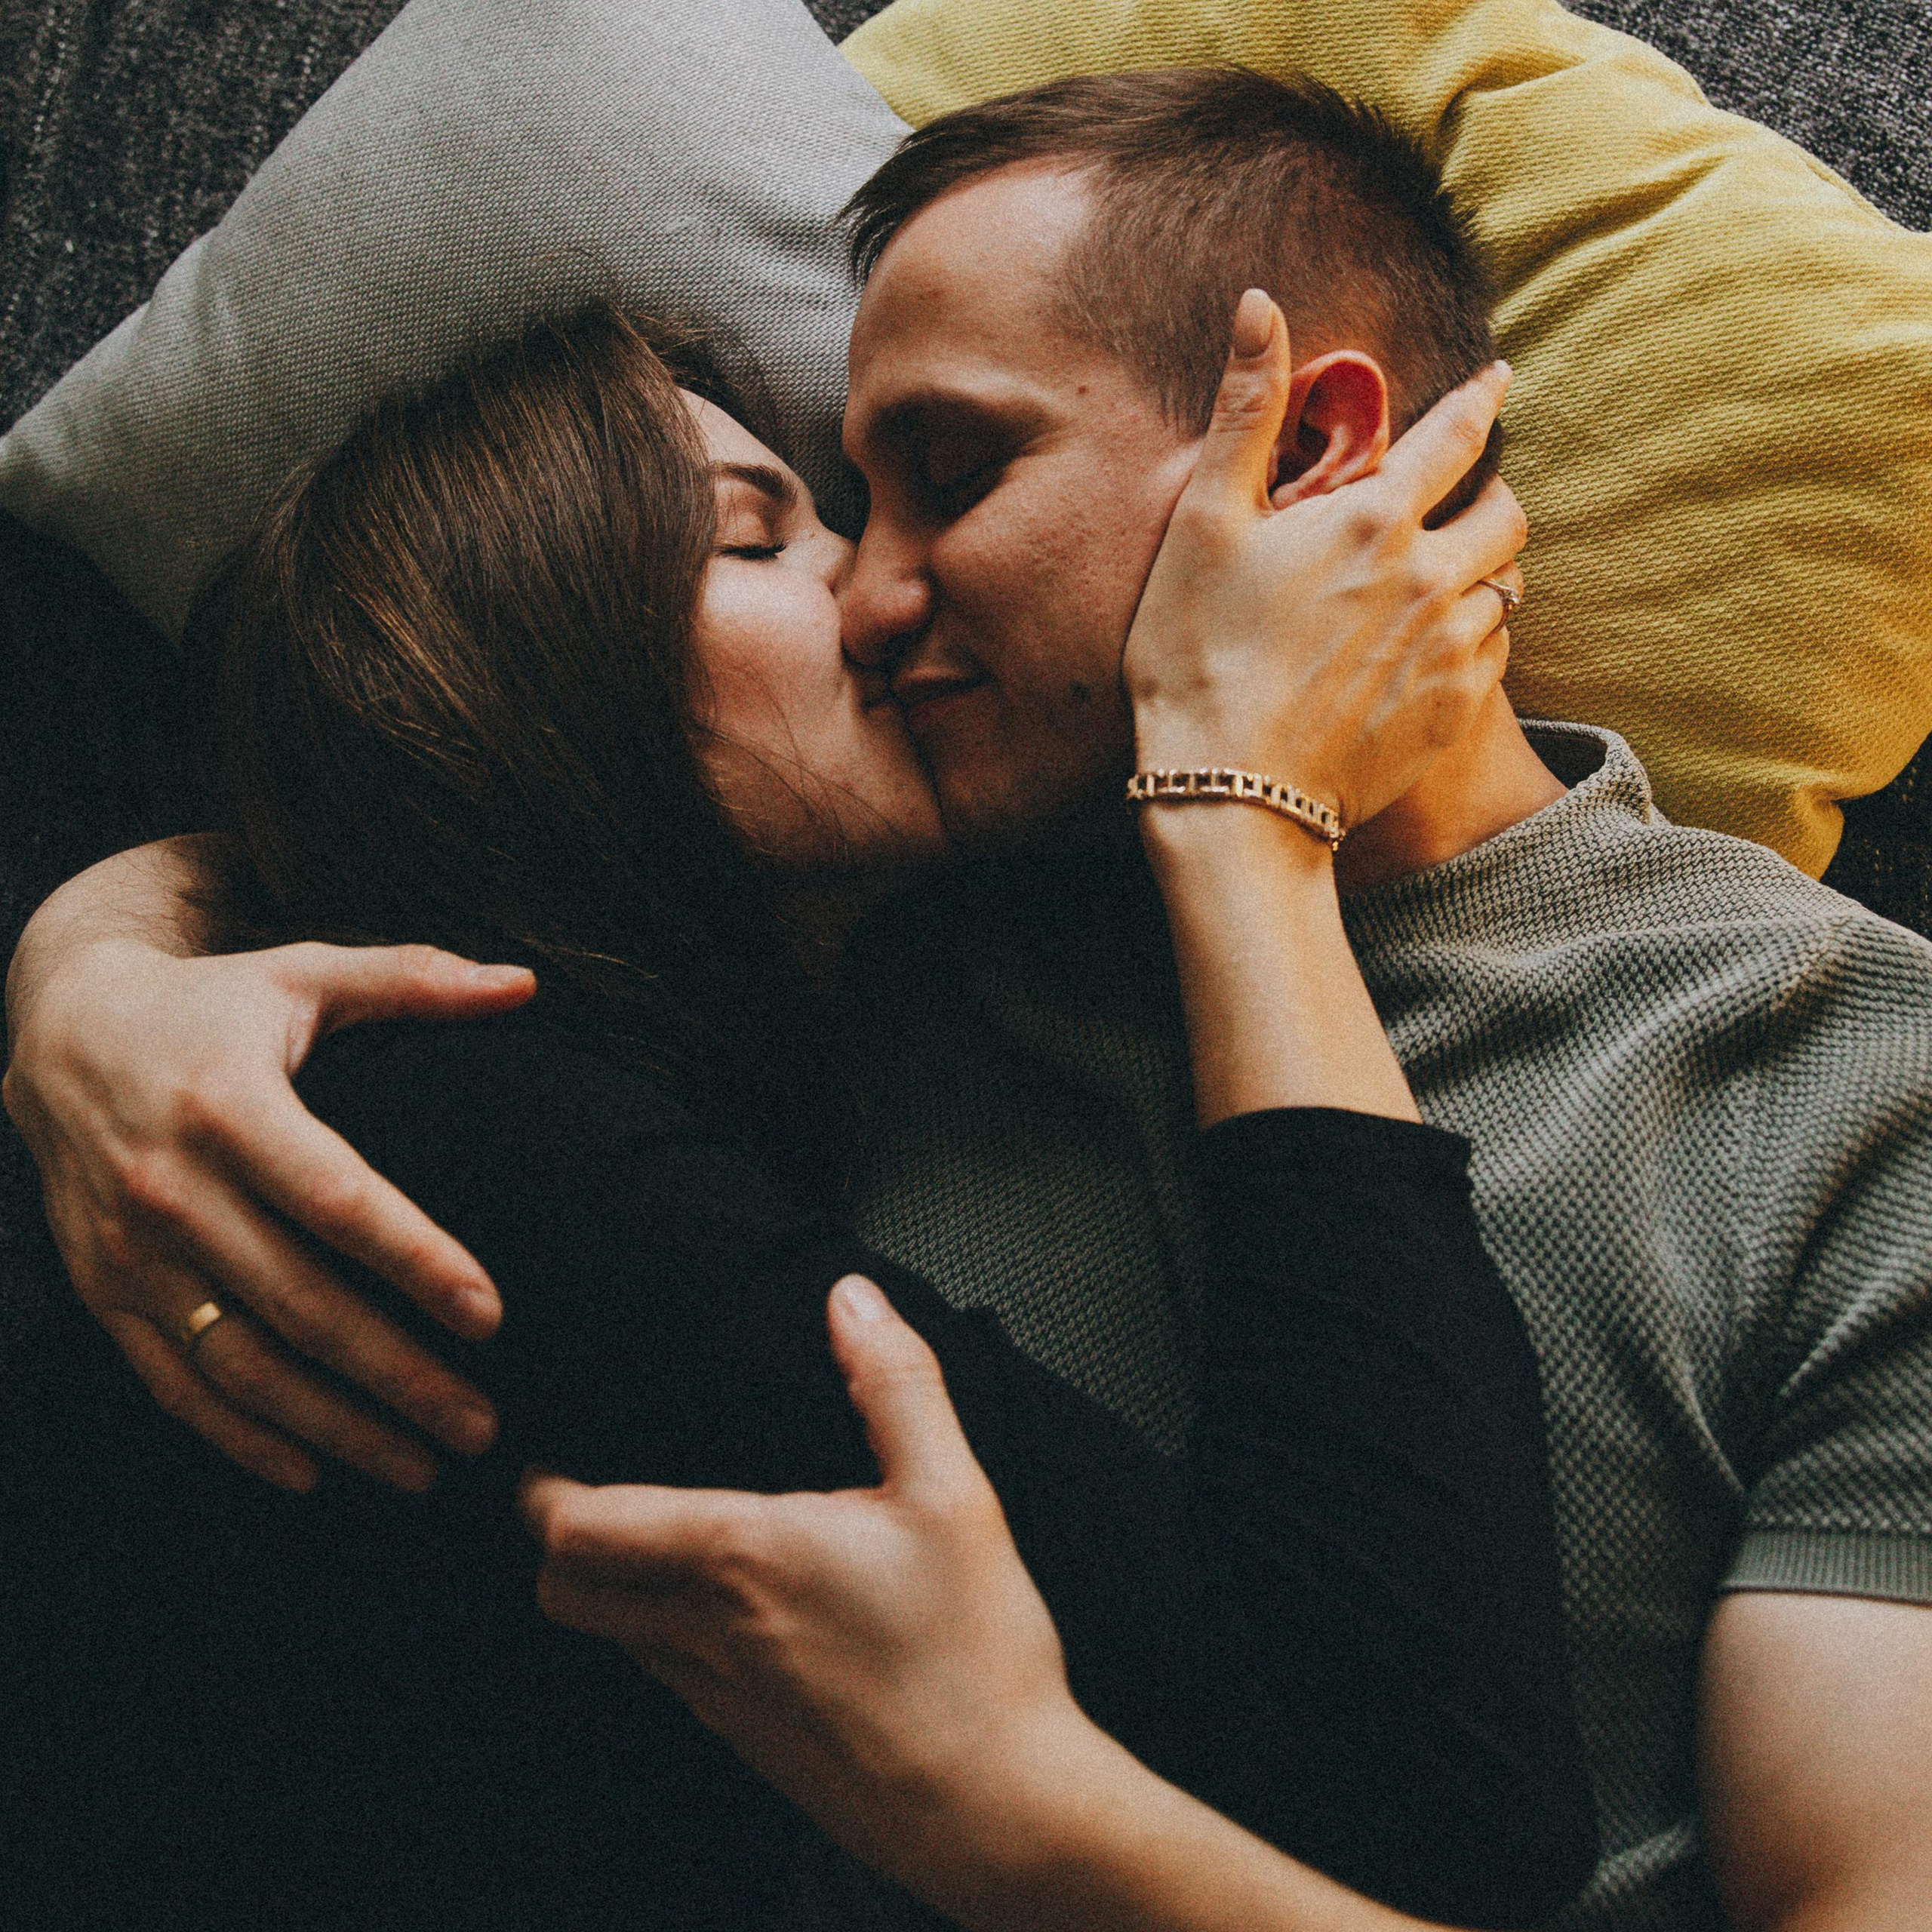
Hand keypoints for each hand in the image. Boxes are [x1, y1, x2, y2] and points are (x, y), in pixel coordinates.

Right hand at [6, 868, 533, 1491]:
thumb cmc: (217, 1004)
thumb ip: (417, 979)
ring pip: (240, 1364)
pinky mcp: (104, 1292)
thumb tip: (527, 983)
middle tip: (484, 1425)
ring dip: (333, 1428)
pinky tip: (315, 1472)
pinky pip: (175, 1384)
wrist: (61, 1033)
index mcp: (228, 1104)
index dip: (414, 1260)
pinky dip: (242, 1438)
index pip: (334, 1198)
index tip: (492, 1315)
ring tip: (425, 1466)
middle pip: (299, 1303)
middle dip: (396, 1374)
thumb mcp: (307, 971)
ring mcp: (128, 1251)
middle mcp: (169, 1186)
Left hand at [522, 1277, 1084, 1896]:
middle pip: (567, 1592)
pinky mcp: (752, 1747)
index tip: (542, 1460)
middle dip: (555, 1544)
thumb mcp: (953, 1494)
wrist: (1000, 1812)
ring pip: (617, 1640)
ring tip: (649, 1545)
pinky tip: (731, 1615)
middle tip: (576, 1498)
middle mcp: (709, 1635)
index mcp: (743, 1559)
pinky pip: (674, 1681)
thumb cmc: (977, 1657)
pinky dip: (667, 1640)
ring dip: (610, 1591)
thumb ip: (895, 1384)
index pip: (582, 1527)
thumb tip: (851, 1299)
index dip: (541, 1493)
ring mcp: (722, 1703)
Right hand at [1124, 289, 1524, 831]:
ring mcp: (1450, 649)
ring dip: (1483, 576)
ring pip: (1506, 589)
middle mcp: (1430, 576)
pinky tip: (1428, 656)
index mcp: (1373, 518)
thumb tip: (1259, 302)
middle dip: (1494, 497)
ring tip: (1443, 587)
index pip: (1456, 434)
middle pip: (1505, 515)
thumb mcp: (1204, 525)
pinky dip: (1474, 643)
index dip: (1482, 399)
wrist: (1232, 798)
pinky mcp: (1454, 712)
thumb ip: (1245, 411)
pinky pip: (1495, 657)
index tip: (1502, 378)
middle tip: (1471, 502)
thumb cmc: (1198, 659)